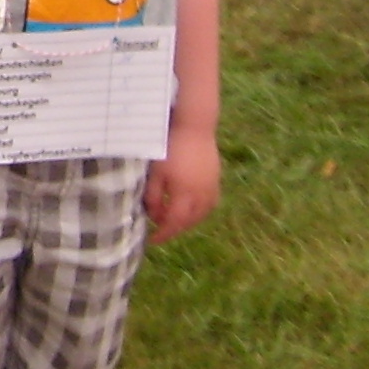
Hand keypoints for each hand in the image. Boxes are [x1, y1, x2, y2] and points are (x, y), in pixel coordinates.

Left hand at [145, 126, 221, 242]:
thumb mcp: (156, 173)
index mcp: (185, 195)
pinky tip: (189, 206)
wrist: (194, 127)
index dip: (163, 234)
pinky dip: (199, 211)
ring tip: (173, 218)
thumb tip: (152, 215)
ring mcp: (212, 188)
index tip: (153, 240)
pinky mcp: (216, 180)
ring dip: (188, 221)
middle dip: (174, 229)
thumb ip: (153, 196)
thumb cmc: (170, 148)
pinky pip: (209, 204)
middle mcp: (202, 196)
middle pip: (189, 222)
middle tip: (160, 228)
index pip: (174, 223)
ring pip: (201, 215)